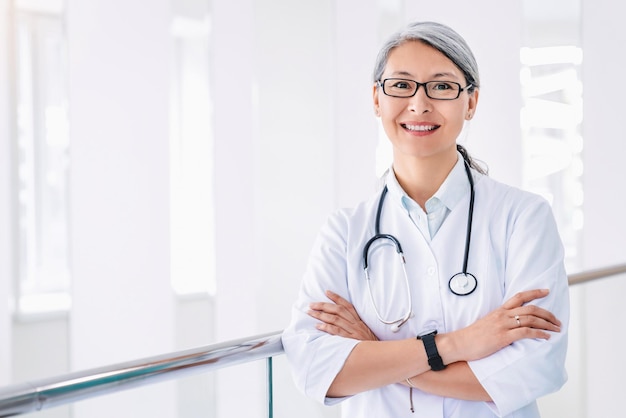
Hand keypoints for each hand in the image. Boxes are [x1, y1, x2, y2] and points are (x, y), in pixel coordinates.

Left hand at [308, 290, 378, 340]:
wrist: (378, 355)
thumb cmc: (369, 345)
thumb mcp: (364, 332)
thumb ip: (353, 326)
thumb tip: (339, 320)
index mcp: (359, 321)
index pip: (347, 305)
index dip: (336, 298)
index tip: (327, 292)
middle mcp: (355, 324)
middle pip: (338, 310)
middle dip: (323, 305)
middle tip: (312, 304)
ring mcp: (353, 332)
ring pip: (335, 319)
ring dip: (321, 315)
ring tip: (311, 313)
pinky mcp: (350, 340)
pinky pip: (336, 331)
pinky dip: (326, 327)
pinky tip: (318, 326)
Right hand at [443, 289, 560, 363]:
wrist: (459, 343)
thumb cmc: (472, 336)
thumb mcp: (487, 323)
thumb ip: (500, 321)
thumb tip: (512, 324)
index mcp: (499, 311)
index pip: (519, 296)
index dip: (534, 293)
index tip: (546, 291)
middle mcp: (503, 315)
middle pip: (530, 309)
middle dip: (547, 314)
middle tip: (557, 320)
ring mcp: (503, 325)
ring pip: (531, 320)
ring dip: (547, 324)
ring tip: (556, 329)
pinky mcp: (503, 337)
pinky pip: (525, 332)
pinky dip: (539, 334)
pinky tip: (546, 337)